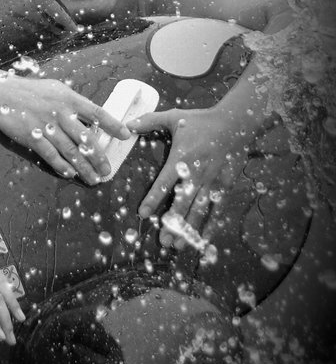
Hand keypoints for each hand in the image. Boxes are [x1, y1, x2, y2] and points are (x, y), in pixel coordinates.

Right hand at [0, 73, 130, 183]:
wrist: (0, 94)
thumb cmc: (30, 91)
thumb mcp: (55, 89)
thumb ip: (72, 102)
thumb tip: (90, 116)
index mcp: (69, 98)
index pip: (97, 113)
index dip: (112, 125)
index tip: (125, 135)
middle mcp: (60, 113)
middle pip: (86, 139)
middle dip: (99, 158)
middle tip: (107, 171)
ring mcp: (46, 126)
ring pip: (70, 151)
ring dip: (83, 168)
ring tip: (93, 179)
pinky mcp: (32, 137)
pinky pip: (51, 155)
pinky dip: (61, 166)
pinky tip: (70, 174)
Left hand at [128, 106, 248, 249]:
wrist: (236, 121)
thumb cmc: (201, 121)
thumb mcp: (173, 117)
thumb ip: (148, 121)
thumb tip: (126, 125)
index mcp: (181, 159)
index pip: (164, 183)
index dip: (153, 199)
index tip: (143, 214)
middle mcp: (197, 174)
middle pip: (183, 203)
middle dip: (173, 223)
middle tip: (163, 241)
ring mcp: (213, 182)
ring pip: (200, 210)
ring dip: (190, 229)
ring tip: (179, 245)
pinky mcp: (226, 185)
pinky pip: (218, 208)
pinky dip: (212, 225)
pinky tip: (205, 239)